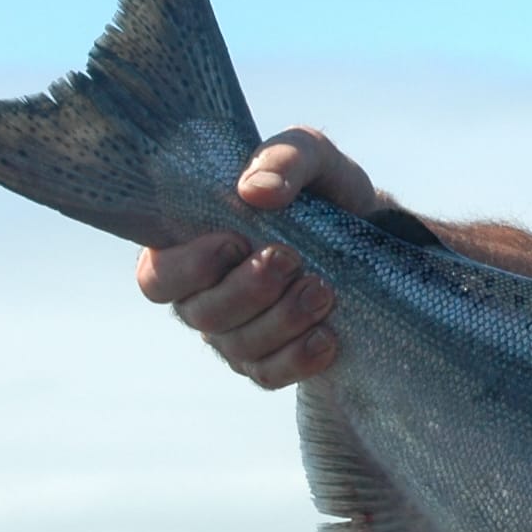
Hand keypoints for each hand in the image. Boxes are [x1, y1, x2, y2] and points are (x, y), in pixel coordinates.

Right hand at [133, 128, 378, 389]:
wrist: (375, 232)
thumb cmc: (322, 189)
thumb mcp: (311, 156)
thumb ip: (283, 158)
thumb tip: (254, 191)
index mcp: (190, 247)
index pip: (156, 277)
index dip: (189, 268)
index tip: (236, 242)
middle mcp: (204, 296)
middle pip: (201, 314)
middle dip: (248, 290)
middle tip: (291, 260)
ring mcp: (236, 333)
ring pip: (238, 348)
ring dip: (282, 321)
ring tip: (323, 291)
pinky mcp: (272, 359)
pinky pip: (270, 375)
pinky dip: (297, 360)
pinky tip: (327, 337)